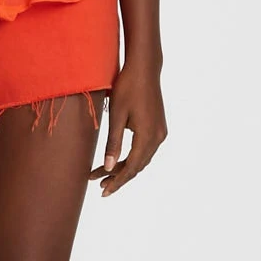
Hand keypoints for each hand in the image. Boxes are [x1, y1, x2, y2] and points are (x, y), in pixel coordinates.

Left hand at [89, 57, 165, 196]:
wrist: (144, 68)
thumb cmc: (128, 88)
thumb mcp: (117, 116)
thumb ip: (113, 143)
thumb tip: (108, 168)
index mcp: (148, 136)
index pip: (131, 168)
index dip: (117, 182)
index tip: (103, 192)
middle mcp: (158, 137)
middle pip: (137, 166)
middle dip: (118, 177)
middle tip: (99, 187)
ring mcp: (160, 132)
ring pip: (141, 159)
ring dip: (124, 168)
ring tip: (104, 175)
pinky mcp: (158, 126)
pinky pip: (145, 150)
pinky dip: (131, 157)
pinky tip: (118, 160)